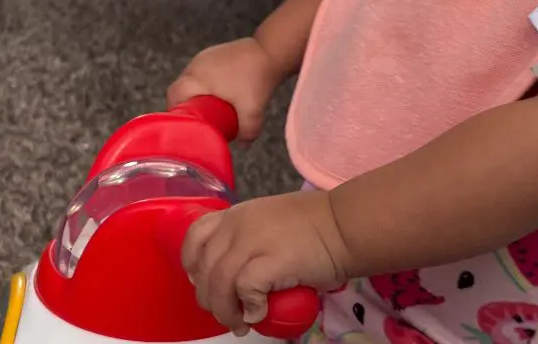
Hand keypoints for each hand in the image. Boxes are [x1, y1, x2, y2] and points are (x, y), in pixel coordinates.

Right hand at [167, 37, 282, 142]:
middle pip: (180, 89)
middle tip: (198, 121)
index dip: (177, 113)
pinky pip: (201, 74)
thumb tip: (242, 146)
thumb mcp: (252, 111)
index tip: (187, 126)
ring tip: (209, 110)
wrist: (271, 52)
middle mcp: (196, 64)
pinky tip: (220, 95)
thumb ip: (247, 132)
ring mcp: (204, 57)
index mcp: (197, 76)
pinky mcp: (214, 54)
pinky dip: (206, 85)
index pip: (174, 96)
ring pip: (191, 81)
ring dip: (197, 95)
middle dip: (187, 106)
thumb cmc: (257, 79)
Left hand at [183, 190, 348, 333]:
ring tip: (241, 324)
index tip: (204, 283)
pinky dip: (248, 308)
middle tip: (227, 314)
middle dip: (209, 298)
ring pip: (218, 283)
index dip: (193, 265)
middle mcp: (238, 225)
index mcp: (237, 214)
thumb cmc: (317, 227)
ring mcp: (252, 241)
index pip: (195, 237)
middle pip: (204, 268)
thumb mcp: (270, 224)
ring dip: (225, 312)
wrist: (344, 225)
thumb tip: (238, 279)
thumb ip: (250, 242)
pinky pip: (244, 291)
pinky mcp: (269, 261)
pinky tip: (259, 313)